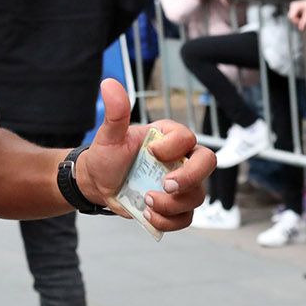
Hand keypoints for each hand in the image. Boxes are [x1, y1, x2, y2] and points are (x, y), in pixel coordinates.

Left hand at [74, 79, 214, 231]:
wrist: (97, 183)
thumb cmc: (106, 155)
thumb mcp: (109, 135)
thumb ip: (116, 113)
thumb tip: (109, 84)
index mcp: (169, 137)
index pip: (188, 138)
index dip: (175, 147)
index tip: (151, 153)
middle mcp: (181, 159)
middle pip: (208, 164)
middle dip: (190, 178)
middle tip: (165, 184)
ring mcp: (181, 184)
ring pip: (197, 196)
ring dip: (172, 204)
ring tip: (145, 201)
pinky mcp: (176, 206)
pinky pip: (187, 218)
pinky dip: (168, 221)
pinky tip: (148, 215)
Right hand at [288, 0, 305, 30]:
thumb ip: (304, 22)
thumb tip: (300, 28)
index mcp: (294, 6)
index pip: (291, 17)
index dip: (296, 21)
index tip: (302, 23)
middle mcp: (292, 6)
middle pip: (291, 17)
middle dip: (297, 21)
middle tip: (304, 21)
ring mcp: (293, 7)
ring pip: (293, 17)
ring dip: (298, 19)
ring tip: (305, 18)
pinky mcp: (295, 9)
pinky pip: (295, 16)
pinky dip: (299, 18)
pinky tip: (304, 16)